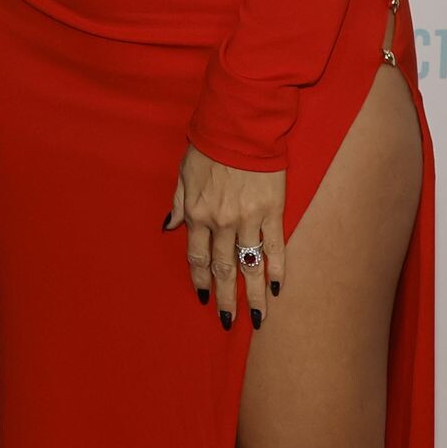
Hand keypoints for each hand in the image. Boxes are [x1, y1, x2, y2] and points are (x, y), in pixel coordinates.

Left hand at [164, 145, 285, 328]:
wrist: (240, 126)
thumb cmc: (209, 145)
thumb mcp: (184, 172)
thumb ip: (178, 203)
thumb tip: (169, 226)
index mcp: (197, 213)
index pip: (197, 257)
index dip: (200, 280)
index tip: (204, 298)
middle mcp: (221, 222)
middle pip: (223, 268)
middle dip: (226, 297)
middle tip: (230, 320)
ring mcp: (248, 219)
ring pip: (249, 265)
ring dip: (252, 295)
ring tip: (256, 319)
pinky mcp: (272, 211)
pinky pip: (275, 247)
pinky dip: (277, 270)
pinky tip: (276, 288)